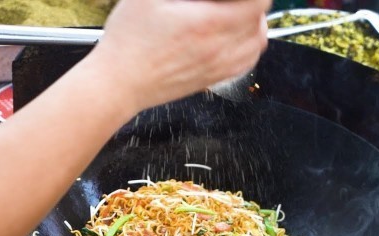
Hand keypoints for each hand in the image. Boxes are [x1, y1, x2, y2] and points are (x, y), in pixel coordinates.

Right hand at [90, 0, 270, 110]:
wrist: (118, 84)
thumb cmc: (128, 43)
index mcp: (209, 23)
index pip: (257, 3)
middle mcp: (220, 49)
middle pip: (260, 22)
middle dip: (253, 4)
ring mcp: (218, 67)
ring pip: (258, 44)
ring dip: (254, 25)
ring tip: (237, 13)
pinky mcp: (213, 80)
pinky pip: (246, 63)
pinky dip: (249, 47)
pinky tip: (233, 37)